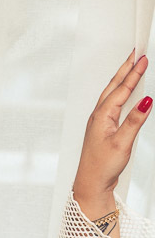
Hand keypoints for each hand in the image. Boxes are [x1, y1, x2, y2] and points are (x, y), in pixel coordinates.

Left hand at [72, 51, 150, 218]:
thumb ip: (134, 121)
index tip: (143, 58)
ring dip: (122, 79)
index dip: (133, 73)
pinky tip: (125, 92)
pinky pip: (112, 103)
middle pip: (114, 87)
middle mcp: (98, 116)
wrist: (91, 184)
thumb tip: (146, 100)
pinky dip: (120, 92)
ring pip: (112, 94)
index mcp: (101, 116)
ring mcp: (99, 122)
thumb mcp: (122, 143)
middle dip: (125, 69)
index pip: (121, 90)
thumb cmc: (102, 167)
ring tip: (131, 66)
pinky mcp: (103, 128)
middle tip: (136, 53)